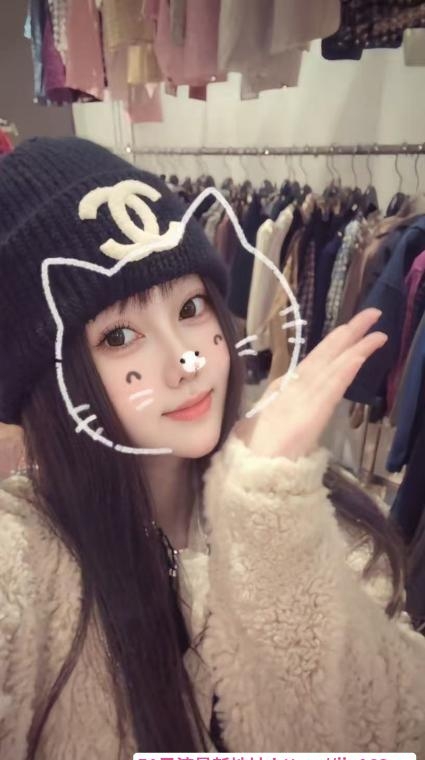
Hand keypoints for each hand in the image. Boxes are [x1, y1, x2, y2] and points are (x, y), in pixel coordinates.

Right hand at [233, 308, 386, 460]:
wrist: (249, 473)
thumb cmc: (252, 454)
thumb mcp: (263, 425)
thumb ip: (274, 409)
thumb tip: (279, 398)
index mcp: (284, 391)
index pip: (314, 363)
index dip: (333, 345)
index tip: (349, 331)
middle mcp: (294, 388)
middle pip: (325, 355)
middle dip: (348, 333)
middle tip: (372, 313)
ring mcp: (303, 397)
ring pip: (333, 364)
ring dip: (354, 342)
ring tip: (373, 323)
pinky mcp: (313, 411)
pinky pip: (333, 386)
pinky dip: (347, 367)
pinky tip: (360, 353)